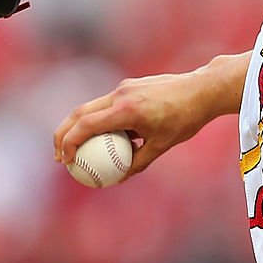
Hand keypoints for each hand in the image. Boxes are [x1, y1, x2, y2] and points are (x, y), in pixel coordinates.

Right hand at [53, 52, 249, 178]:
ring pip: (91, 106)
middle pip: (80, 113)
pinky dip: (98, 119)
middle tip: (59, 156)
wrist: (202, 89)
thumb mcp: (163, 145)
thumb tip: (119, 178)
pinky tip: (102, 136)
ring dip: (78, 125)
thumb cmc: (185, 119)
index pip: (86, 126)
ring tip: (75, 147)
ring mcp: (124, 87)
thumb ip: (139, 162)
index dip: (69, 143)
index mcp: (127, 110)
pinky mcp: (130, 85)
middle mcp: (121, 94)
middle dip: (63, 134)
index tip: (64, 161)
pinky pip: (107, 103)